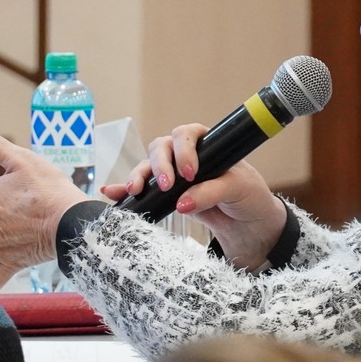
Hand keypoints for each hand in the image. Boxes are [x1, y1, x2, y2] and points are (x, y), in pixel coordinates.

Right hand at [104, 123, 287, 271]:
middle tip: (167, 186)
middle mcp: (187, 155)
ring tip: (135, 190)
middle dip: (159, 165)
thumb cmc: (249, 197)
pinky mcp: (166, 195)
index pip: (187, 136)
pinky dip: (124, 190)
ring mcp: (174, 174)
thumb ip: (210, 193)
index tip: (190, 173)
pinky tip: (111, 193)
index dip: (184, 151)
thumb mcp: (238, 190)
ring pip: (148, 166)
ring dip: (139, 176)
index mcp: (208, 144)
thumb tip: (182, 202)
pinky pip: (142, 189)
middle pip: (161, 148)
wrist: (249, 225)